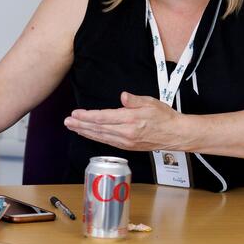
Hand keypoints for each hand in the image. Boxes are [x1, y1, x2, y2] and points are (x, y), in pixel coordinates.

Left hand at [63, 91, 183, 150]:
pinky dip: (95, 137)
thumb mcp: (151, 102)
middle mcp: (126, 133)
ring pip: (100, 136)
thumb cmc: (164, 117)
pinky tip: (87, 133)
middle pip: (98, 128)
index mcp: (131, 120)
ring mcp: (126, 141)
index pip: (103, 118)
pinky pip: (107, 141)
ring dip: (84, 131)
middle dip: (80, 125)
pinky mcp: (127, 146)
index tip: (76, 114)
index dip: (87, 116)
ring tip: (72, 127)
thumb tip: (124, 96)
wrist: (176, 134)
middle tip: (67, 121)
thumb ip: (134, 100)